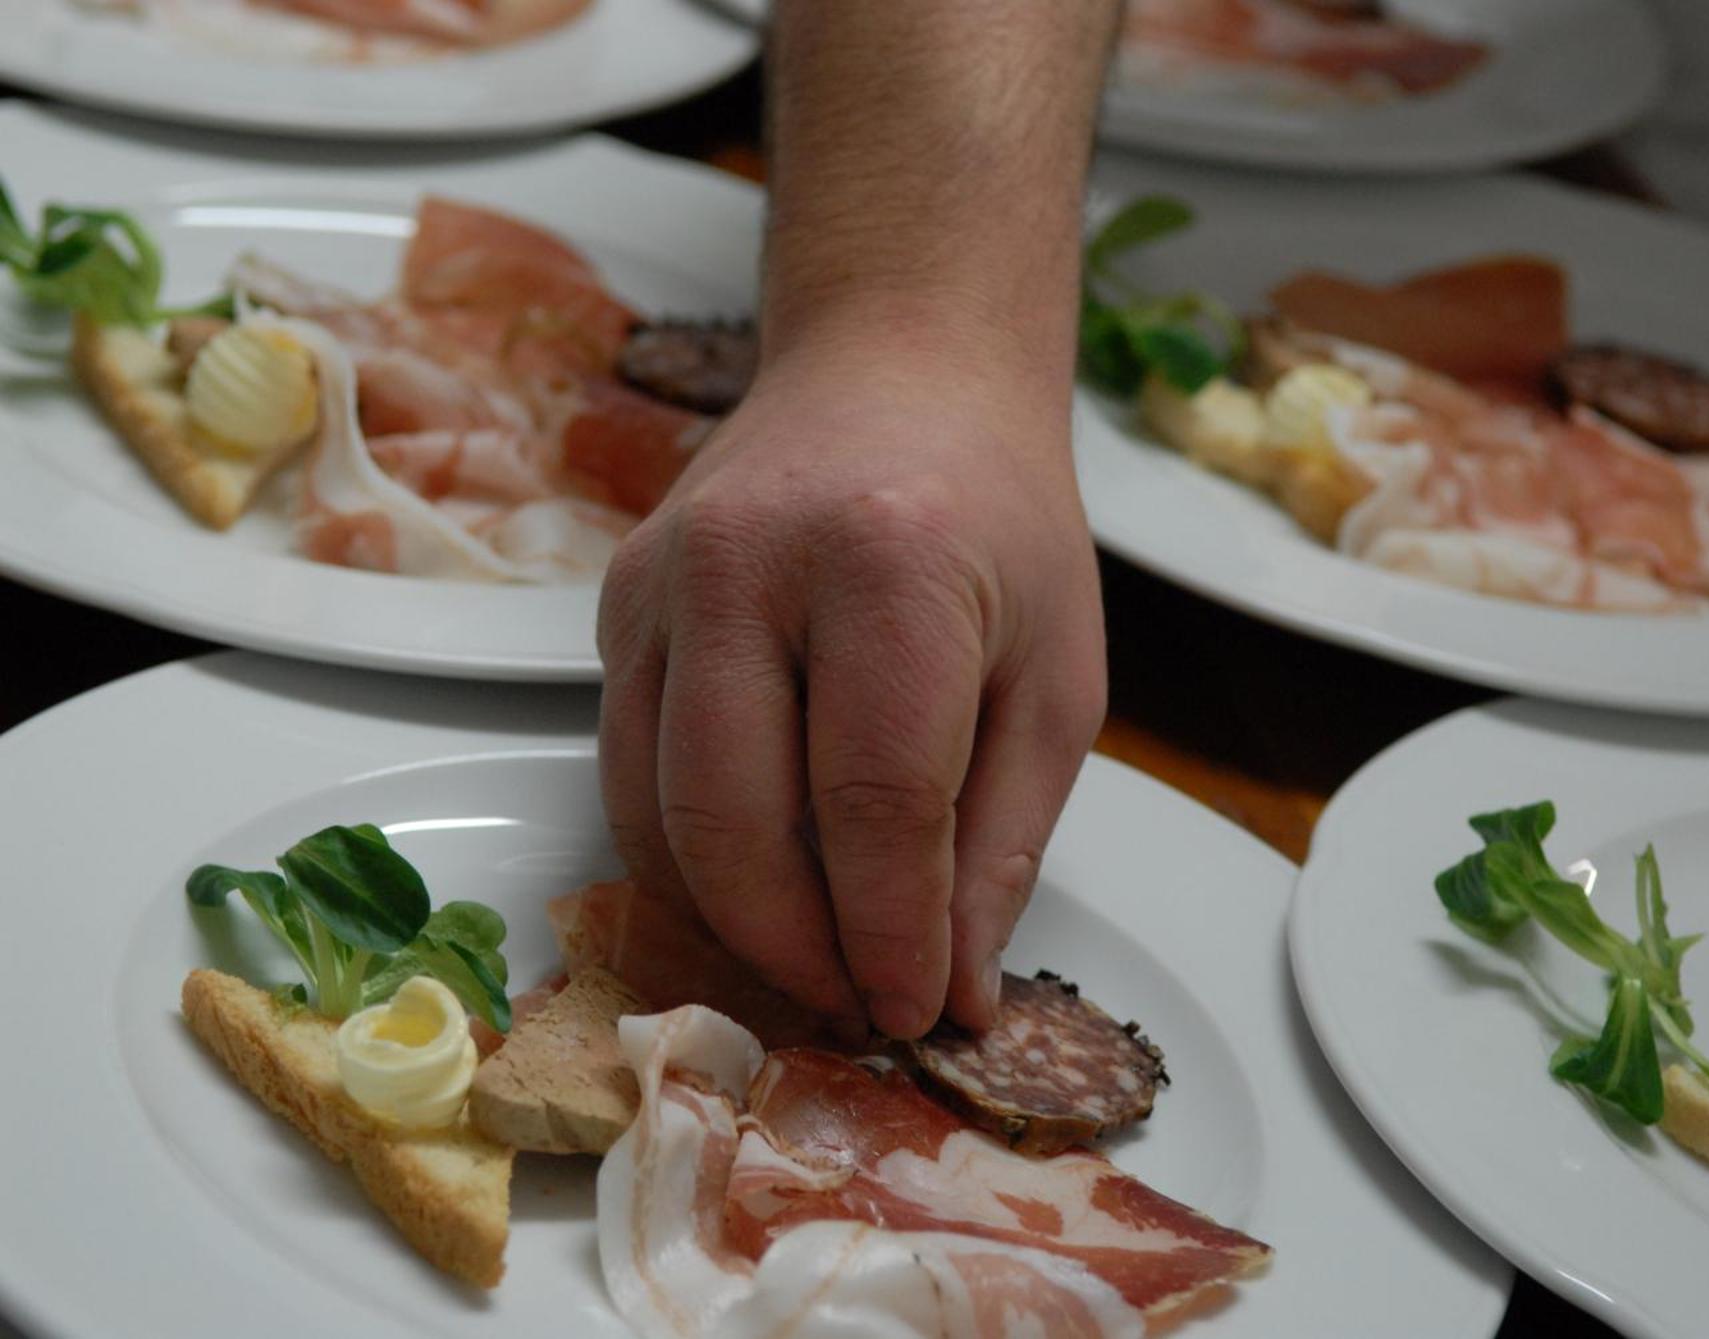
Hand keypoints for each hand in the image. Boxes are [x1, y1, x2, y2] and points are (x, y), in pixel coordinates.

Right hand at [598, 338, 1106, 1038]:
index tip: (915, 1009)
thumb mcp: (1055, 675)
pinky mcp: (615, 604)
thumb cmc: (995, 515)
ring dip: (727, 922)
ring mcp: (661, 581)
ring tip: (810, 962)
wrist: (896, 369)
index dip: (891, 935)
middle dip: (794, 951)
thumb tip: (952, 992)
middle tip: (856, 1003)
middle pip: (733, 824)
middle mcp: (748, 563)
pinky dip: (684, 855)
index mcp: (888, 565)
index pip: (873, 803)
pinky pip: (626, 771)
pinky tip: (756, 881)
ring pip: (652, 814)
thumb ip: (1003, 840)